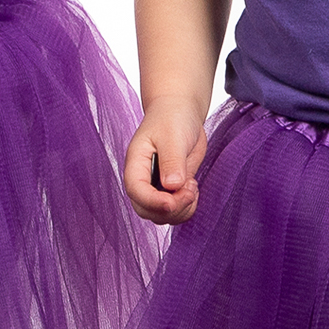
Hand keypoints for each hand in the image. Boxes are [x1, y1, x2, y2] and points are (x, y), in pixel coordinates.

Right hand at [123, 101, 207, 224]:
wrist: (180, 113)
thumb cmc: (172, 118)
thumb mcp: (172, 136)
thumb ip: (172, 161)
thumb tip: (172, 185)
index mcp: (135, 164)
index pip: (136, 191)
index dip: (153, 201)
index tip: (172, 201)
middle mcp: (142, 179)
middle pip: (146, 210)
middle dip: (170, 209)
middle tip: (189, 191)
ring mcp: (156, 187)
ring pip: (161, 215)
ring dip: (180, 210)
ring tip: (192, 186)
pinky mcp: (170, 190)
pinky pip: (176, 211)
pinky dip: (187, 207)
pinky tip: (193, 188)